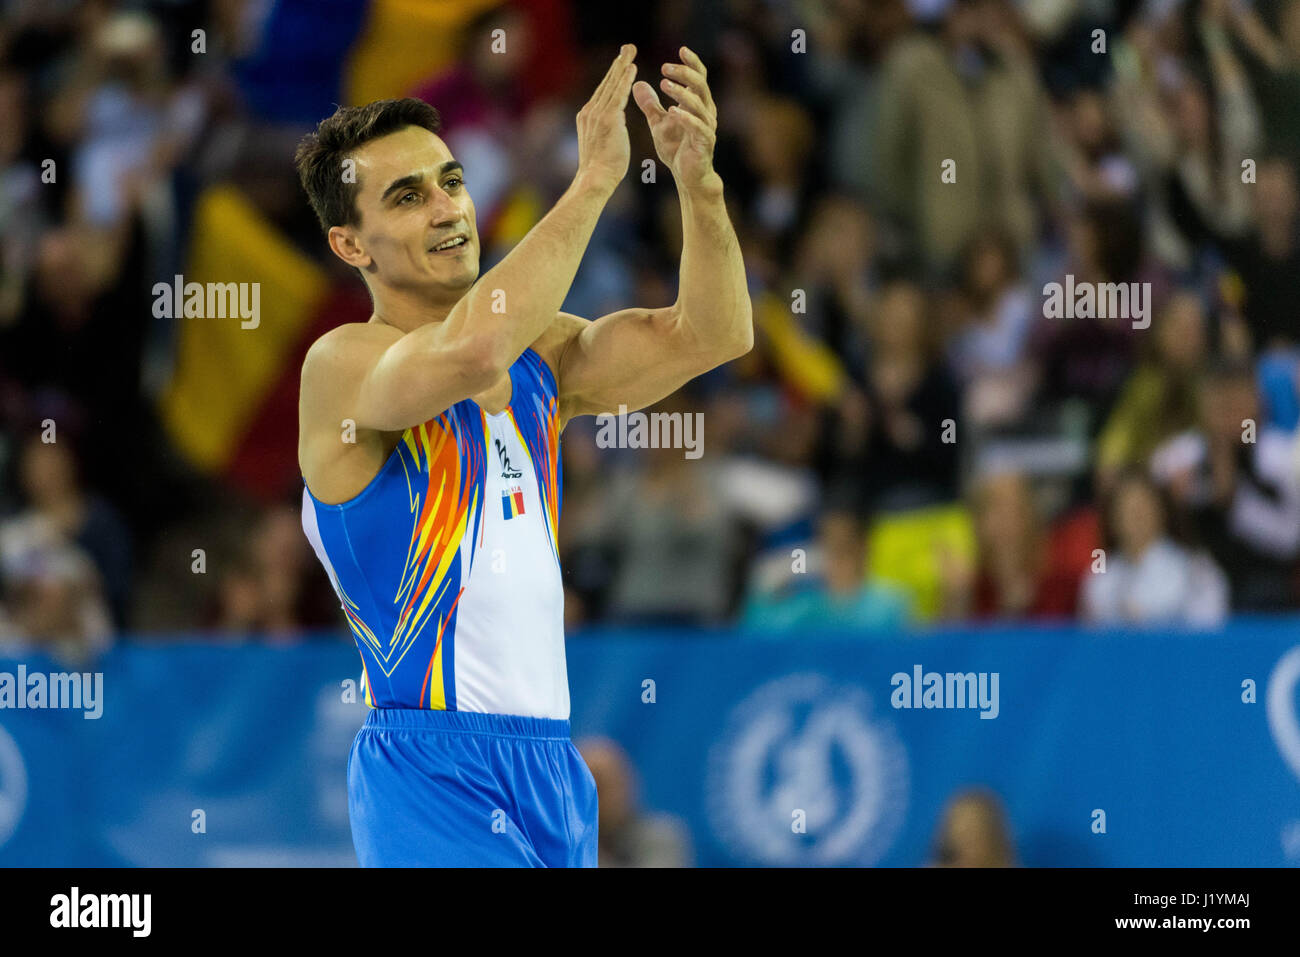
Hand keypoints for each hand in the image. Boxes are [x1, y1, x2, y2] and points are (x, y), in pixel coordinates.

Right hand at [576, 44, 636, 193]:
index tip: (621, 62)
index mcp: (587, 117)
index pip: (603, 92)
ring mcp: (597, 114)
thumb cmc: (602, 169)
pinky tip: (633, 68)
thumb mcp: (603, 143)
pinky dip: (625, 80)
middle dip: (618, 64)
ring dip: (622, 66)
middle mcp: (589, 112)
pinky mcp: (608, 119)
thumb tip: (616, 122)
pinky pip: (618, 95)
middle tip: (628, 47)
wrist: (595, 179)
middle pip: (606, 82)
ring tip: (631, 50)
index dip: (613, 76)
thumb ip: (608, 128)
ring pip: (612, 84)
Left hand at [632, 46, 719, 194]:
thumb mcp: (659, 123)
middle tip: (665, 67)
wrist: (688, 176)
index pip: (699, 77)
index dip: (692, 63)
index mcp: (698, 104)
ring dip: (681, 93)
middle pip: (700, 85)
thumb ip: (650, 104)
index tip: (680, 49)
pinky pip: (698, 127)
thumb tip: (636, 83)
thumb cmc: (676, 148)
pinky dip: (686, 118)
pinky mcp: (704, 143)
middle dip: (684, 74)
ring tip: (665, 85)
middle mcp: (706, 112)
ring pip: (699, 104)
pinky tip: (673, 111)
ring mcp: (707, 127)